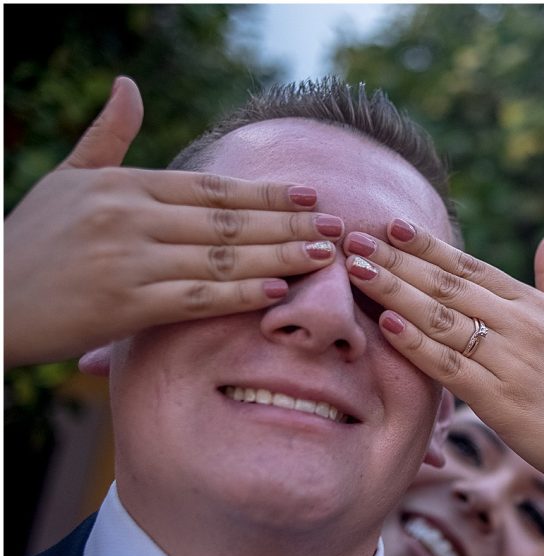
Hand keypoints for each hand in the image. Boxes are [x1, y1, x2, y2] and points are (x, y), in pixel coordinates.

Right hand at [4, 76, 342, 367]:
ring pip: (221, 256)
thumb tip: (129, 86)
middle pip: (227, 219)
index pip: (211, 188)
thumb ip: (109, 137)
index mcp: (123, 185)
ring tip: (324, 255)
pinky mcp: (123, 304)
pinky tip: (279, 290)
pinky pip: (195, 297)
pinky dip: (241, 293)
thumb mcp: (68, 179)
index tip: (310, 194)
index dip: (265, 192)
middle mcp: (129, 216)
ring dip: (279, 255)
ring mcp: (127, 259)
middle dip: (288, 222)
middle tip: (336, 226)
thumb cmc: (31, 241)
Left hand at [342, 220, 543, 498]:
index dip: (428, 245)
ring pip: (442, 320)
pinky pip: (450, 367)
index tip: (390, 224)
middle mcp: (524, 327)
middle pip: (449, 286)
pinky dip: (417, 344)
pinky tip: (386, 323)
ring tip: (356, 271)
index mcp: (536, 306)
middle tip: (354, 239)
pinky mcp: (502, 402)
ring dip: (395, 292)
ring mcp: (513, 363)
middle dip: (397, 261)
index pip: (472, 267)